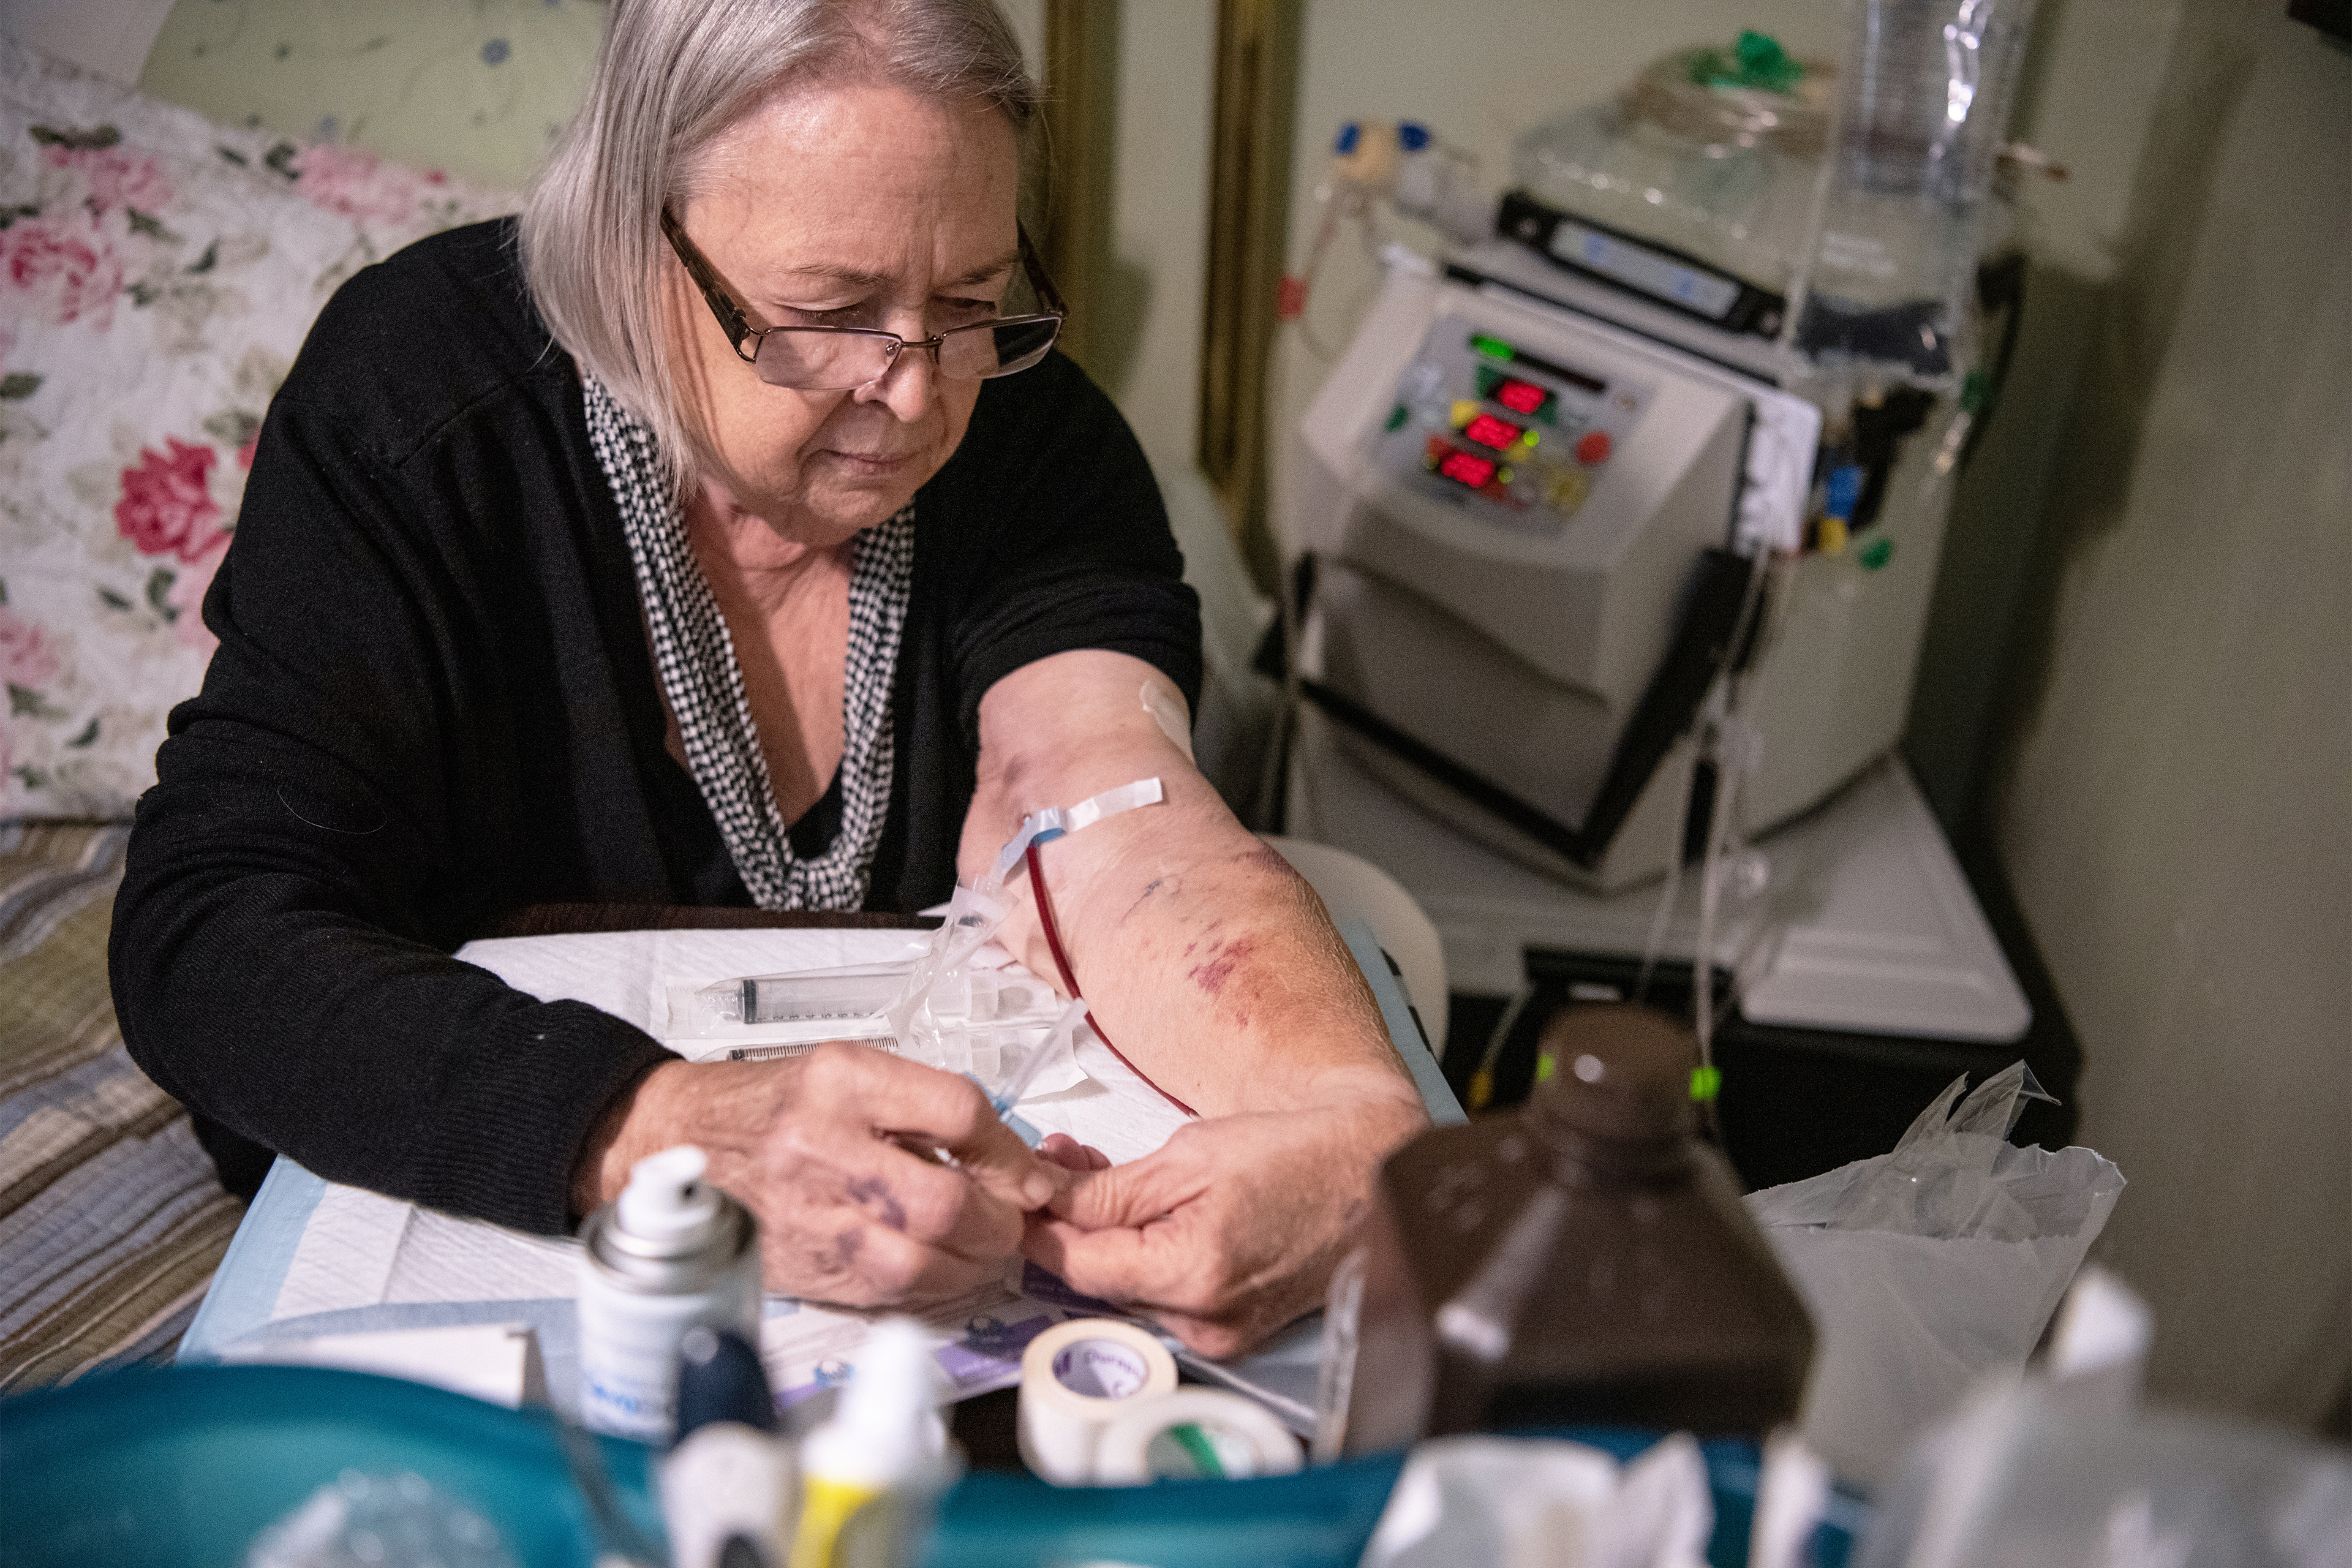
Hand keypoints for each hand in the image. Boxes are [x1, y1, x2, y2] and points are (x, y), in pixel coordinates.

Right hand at [582, 1043, 1066, 1306]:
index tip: (1029, 1171)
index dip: (1009, 1152)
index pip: (957, 1114)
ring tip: (983, 1245)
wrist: (680, 1142)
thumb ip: (928, 1107)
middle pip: (944, 1203)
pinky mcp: (802, 1269)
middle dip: (999, 1219)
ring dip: (973, 1263)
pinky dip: (932, 1286)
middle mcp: (821, 1149)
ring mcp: (808, 1218)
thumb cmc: (775, 1104)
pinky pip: (889, 1294)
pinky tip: (941, 1265)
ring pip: (920, 1264)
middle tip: (1013, 1216)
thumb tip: (1013, 1162)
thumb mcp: (850, 1071)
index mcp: (841, 1082)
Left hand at [1023, 1092, 1424, 1357]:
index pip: (1079, 1266)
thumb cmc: (1297, 1155)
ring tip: (1100, 1170)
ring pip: (1131, 1286)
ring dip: (1108, 1234)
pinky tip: (1146, 1209)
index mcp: (1191, 1273)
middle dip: (1073, 1221)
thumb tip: (1047, 1201)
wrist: (1373, 1172)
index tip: (1017, 1193)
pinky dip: (1146, 1252)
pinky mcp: (1234, 1330)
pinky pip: (1166, 1293)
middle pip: (1102, 1279)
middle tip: (1062, 1163)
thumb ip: (1110, 1189)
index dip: (1041, 1228)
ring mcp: (1222, 1332)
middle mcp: (1204, 1319)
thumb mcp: (1190, 1155)